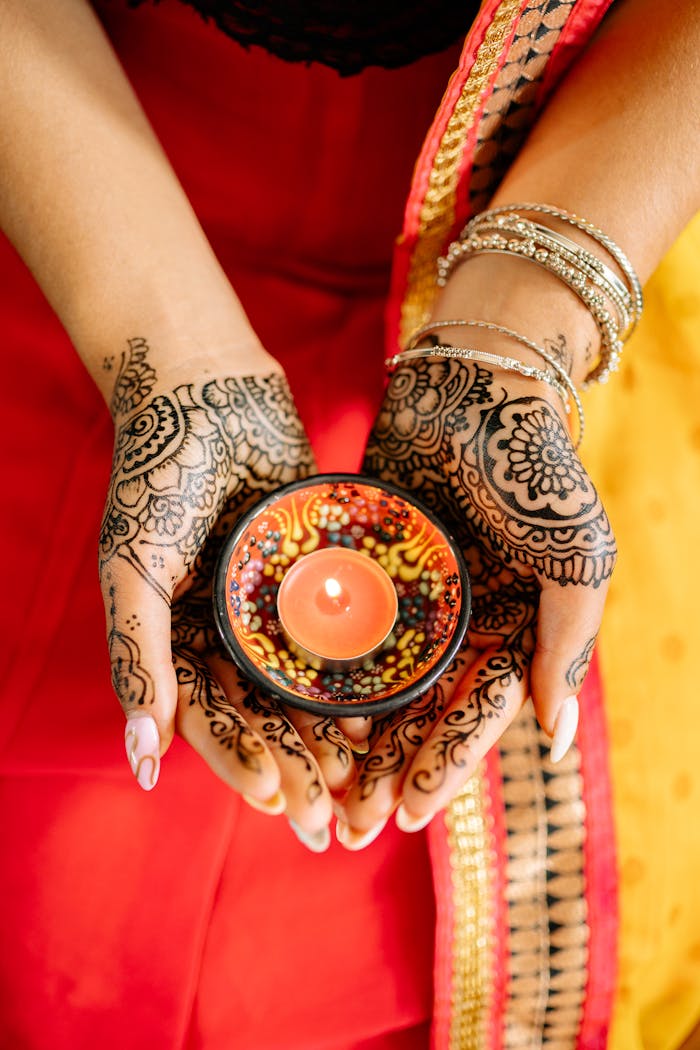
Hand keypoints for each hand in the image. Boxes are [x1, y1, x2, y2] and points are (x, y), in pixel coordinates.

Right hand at [100, 338, 358, 844]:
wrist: (206, 388)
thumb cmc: (156, 474)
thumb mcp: (133, 567)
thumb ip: (138, 656)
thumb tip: (142, 759)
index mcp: (178, 638)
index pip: (209, 718)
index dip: (240, 761)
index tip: (279, 800)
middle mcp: (226, 629)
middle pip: (262, 715)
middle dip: (294, 767)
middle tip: (332, 822)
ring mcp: (271, 603)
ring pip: (305, 684)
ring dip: (330, 734)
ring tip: (365, 778)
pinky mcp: (312, 571)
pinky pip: (338, 630)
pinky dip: (358, 670)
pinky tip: (388, 706)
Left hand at [339, 357, 614, 843]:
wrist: (477, 381)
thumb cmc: (536, 467)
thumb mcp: (574, 556)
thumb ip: (567, 642)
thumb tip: (555, 737)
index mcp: (512, 628)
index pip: (474, 716)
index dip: (444, 766)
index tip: (408, 812)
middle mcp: (458, 622)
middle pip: (419, 714)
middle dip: (389, 771)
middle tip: (351, 823)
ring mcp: (409, 595)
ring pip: (375, 682)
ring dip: (350, 736)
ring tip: (318, 783)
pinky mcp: (366, 562)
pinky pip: (339, 624)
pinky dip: (320, 668)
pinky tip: (292, 705)